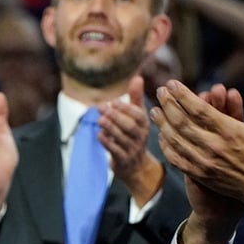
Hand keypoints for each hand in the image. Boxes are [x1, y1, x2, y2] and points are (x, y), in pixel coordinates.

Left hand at [99, 75, 162, 205]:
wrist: (135, 165)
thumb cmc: (134, 134)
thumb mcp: (137, 117)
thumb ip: (135, 98)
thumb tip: (137, 77)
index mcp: (145, 125)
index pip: (139, 116)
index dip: (127, 109)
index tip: (114, 101)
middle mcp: (141, 137)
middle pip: (131, 127)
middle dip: (116, 116)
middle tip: (101, 107)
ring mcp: (133, 150)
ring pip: (123, 139)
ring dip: (110, 128)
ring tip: (99, 119)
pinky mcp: (123, 160)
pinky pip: (115, 151)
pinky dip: (107, 142)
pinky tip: (99, 134)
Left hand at [151, 79, 243, 207]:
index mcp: (231, 132)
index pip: (199, 109)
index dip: (182, 95)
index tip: (171, 83)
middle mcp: (215, 147)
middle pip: (182, 122)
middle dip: (168, 104)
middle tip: (159, 91)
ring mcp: (205, 162)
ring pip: (175, 140)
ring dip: (161, 123)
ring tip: (154, 110)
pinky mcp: (200, 175)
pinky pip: (176, 158)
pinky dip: (166, 145)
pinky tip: (162, 135)